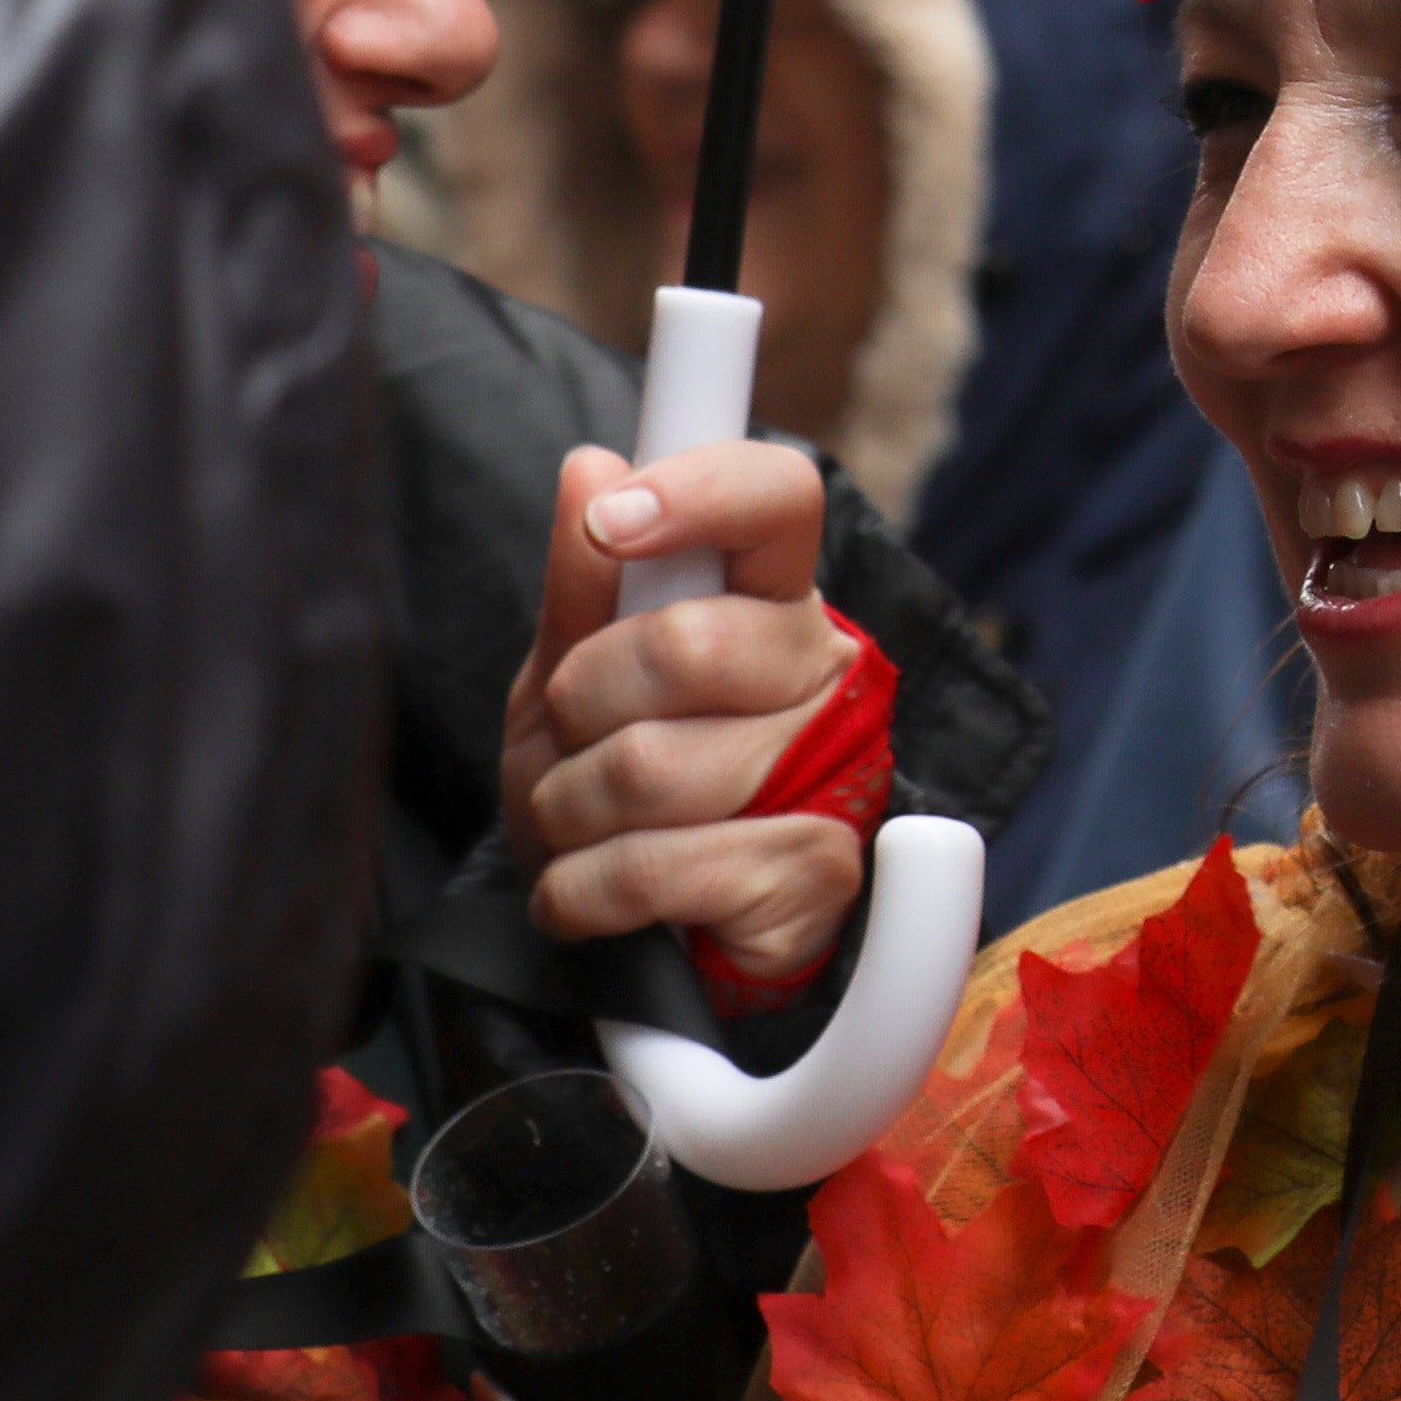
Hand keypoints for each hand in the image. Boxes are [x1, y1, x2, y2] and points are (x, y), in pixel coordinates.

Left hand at [504, 438, 867, 1001]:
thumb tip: (591, 467)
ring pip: (649, 766)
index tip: (614, 521)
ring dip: (570, 809)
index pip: (779, 497)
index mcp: (768, 596)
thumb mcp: (572, 680)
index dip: (702, 493)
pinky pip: (651, 867)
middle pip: (686, 644)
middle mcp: (817, 668)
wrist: (662, 934)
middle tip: (583, 737)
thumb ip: (582, 584)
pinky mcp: (812, 869)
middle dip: (583, 702)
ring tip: (587, 827)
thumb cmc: (622, 790)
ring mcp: (829, 766)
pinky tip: (592, 893)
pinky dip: (581, 891)